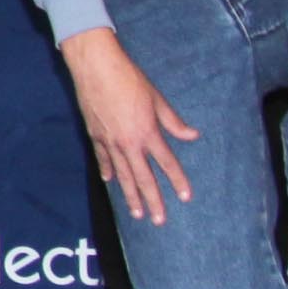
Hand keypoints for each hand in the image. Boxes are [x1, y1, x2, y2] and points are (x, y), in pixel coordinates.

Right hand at [59, 28, 200, 225]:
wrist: (96, 68)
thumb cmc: (130, 80)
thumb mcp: (157, 99)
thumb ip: (173, 122)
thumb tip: (192, 136)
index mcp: (148, 133)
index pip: (167, 163)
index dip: (178, 181)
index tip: (186, 197)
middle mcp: (129, 143)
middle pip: (143, 177)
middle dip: (152, 200)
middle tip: (159, 220)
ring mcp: (110, 141)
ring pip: (122, 175)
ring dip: (130, 195)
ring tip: (136, 213)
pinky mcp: (95, 135)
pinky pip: (103, 159)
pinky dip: (107, 171)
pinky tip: (110, 182)